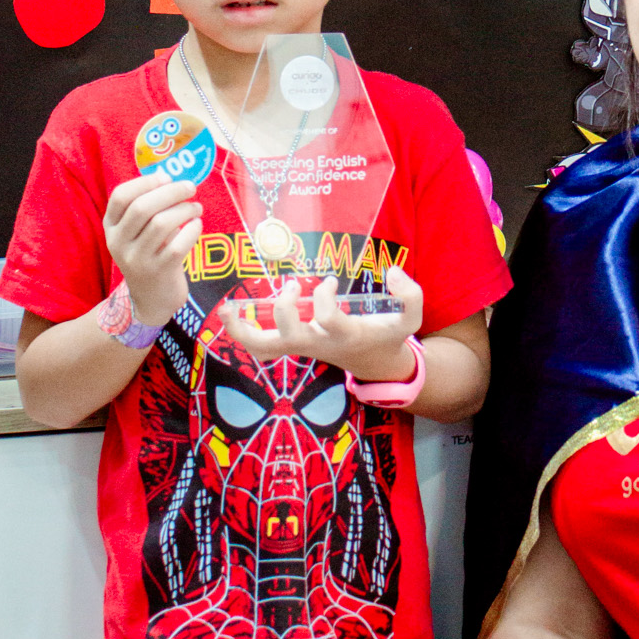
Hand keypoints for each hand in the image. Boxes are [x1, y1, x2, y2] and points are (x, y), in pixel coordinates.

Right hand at [104, 174, 202, 328]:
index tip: (166, 177)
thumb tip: (170, 176)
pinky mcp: (159, 272)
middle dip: (171, 192)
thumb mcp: (137, 232)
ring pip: (162, 224)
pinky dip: (192, 230)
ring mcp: (137, 259)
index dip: (144, 182)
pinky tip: (197, 225)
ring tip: (196, 207)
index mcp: (111, 227)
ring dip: (185, 209)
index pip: (120, 196)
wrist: (151, 298)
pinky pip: (178, 245)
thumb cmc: (149, 253)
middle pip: (142, 207)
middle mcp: (119, 243)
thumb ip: (148, 207)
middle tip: (190, 187)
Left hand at [221, 262, 424, 379]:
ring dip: (242, 329)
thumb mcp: (410, 320)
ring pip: (264, 347)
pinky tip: (230, 314)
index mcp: (346, 336)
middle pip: (288, 338)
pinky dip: (241, 333)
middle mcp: (320, 344)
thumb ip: (412, 296)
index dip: (325, 298)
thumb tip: (393, 272)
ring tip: (227, 307)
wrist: (377, 366)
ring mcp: (304, 347)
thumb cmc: (388, 338)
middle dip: (283, 310)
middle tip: (292, 287)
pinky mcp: (294, 346)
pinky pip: (261, 347)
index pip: (328, 319)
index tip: (329, 281)